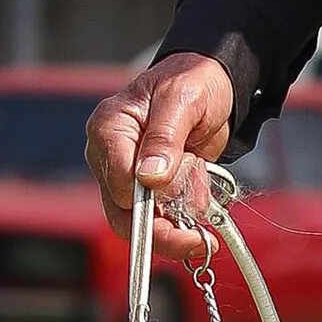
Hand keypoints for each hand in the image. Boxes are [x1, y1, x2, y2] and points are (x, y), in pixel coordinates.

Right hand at [87, 52, 233, 234]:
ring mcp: (128, 176)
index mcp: (109, 129)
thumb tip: (149, 178)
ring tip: (203, 187)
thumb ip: (165, 137)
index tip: (181, 201)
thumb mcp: (182, 100)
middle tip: (198, 240)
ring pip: (144, 222)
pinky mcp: (149, 188)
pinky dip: (186, 211)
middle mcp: (111, 157)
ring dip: (180, 218)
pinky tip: (201, 187)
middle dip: (163, 229)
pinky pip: (163, 216)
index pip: (117, 182)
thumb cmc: (193, 81)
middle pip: (123, 214)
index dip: (147, 199)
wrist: (212, 83)